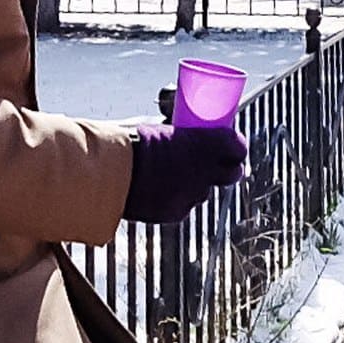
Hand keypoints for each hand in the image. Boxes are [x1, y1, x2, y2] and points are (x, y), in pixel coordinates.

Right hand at [124, 123, 249, 223]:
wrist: (106, 173)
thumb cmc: (128, 143)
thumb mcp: (157, 129)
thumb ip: (178, 136)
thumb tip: (181, 136)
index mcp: (203, 143)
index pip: (237, 146)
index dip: (234, 146)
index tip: (228, 144)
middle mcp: (204, 172)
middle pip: (231, 173)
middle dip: (225, 169)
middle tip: (213, 164)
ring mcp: (191, 195)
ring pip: (204, 192)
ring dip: (196, 185)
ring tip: (173, 177)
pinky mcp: (175, 213)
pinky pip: (184, 206)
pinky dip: (176, 200)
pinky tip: (159, 191)